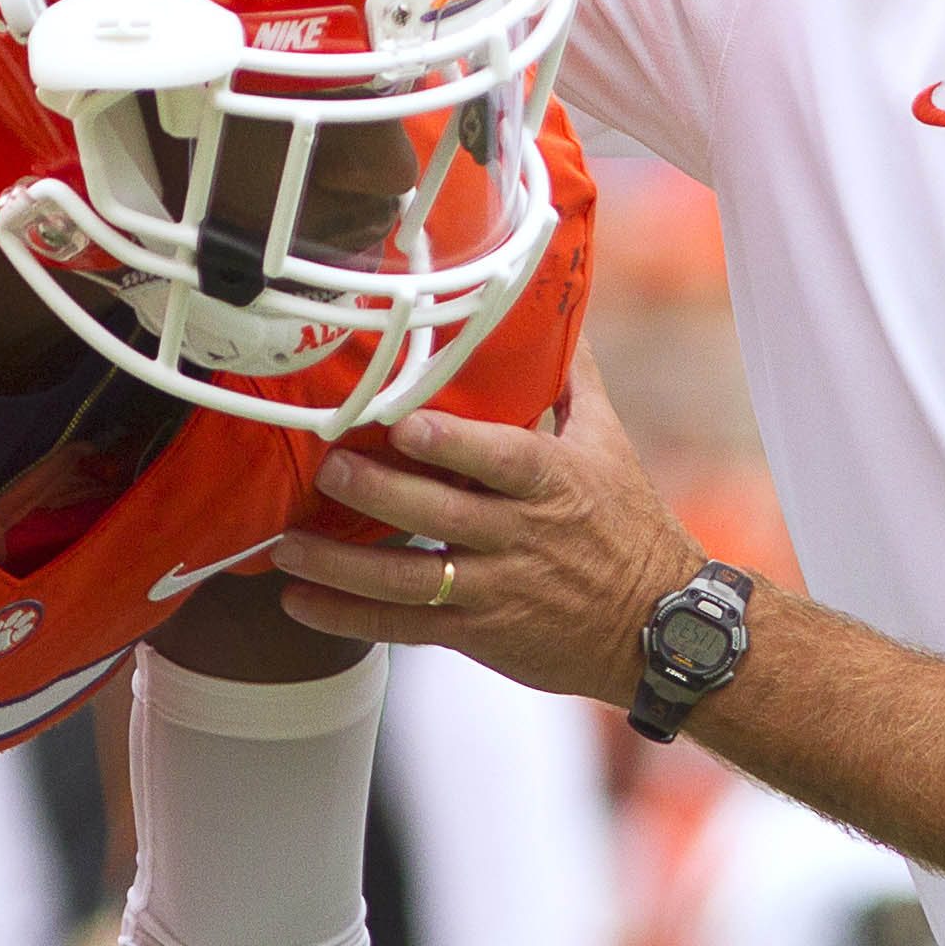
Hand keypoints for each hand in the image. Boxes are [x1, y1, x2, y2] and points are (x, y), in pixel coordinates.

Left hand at [273, 344, 706, 708]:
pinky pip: (406, 627)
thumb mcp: (609, 443)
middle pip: (441, 514)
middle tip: (326, 470)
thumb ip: (572, 378)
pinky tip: (300, 602)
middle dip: (377, 493)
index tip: (401, 424)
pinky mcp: (479, 635)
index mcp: (554, 481)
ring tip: (287, 546)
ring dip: (342, 564)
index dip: (451, 443)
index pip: (501, 458)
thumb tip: (552, 310)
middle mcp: (521, 536)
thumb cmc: (629, 523)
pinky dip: (350, 618)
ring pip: (411, 578)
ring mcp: (497, 589)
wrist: (657, 625)